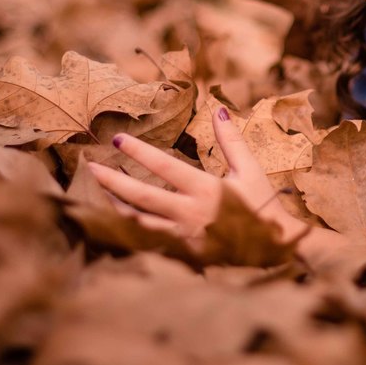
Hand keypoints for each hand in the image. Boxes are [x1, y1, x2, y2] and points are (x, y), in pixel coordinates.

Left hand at [86, 106, 302, 250]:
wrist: (275, 249)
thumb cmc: (263, 205)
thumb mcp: (250, 170)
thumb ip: (231, 141)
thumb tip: (218, 109)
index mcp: (205, 190)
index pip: (164, 167)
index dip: (138, 152)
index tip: (116, 139)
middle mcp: (189, 214)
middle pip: (141, 197)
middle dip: (112, 181)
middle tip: (90, 166)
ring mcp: (183, 237)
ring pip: (138, 222)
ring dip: (116, 205)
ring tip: (100, 190)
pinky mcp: (182, 255)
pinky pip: (148, 240)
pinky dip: (130, 228)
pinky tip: (119, 218)